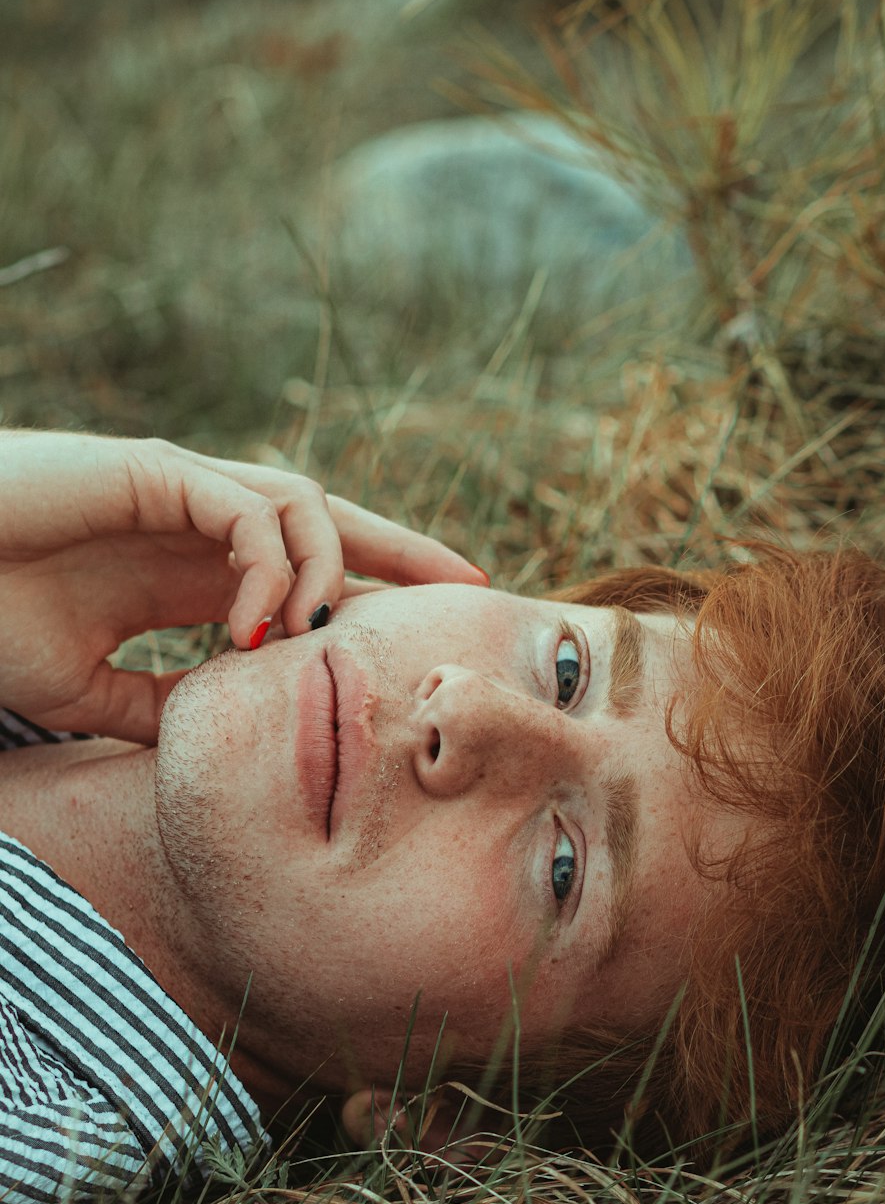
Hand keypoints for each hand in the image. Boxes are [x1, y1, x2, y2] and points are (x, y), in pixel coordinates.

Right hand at [0, 431, 486, 742]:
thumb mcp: (90, 687)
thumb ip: (162, 702)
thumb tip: (227, 735)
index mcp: (190, 567)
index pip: (307, 569)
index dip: (373, 589)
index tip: (434, 624)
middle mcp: (198, 520)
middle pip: (330, 520)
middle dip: (406, 547)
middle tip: (475, 583)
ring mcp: (179, 488)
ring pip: (302, 502)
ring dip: (330, 570)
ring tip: (317, 642)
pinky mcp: (151, 468)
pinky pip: (245, 508)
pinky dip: (269, 565)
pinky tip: (256, 628)